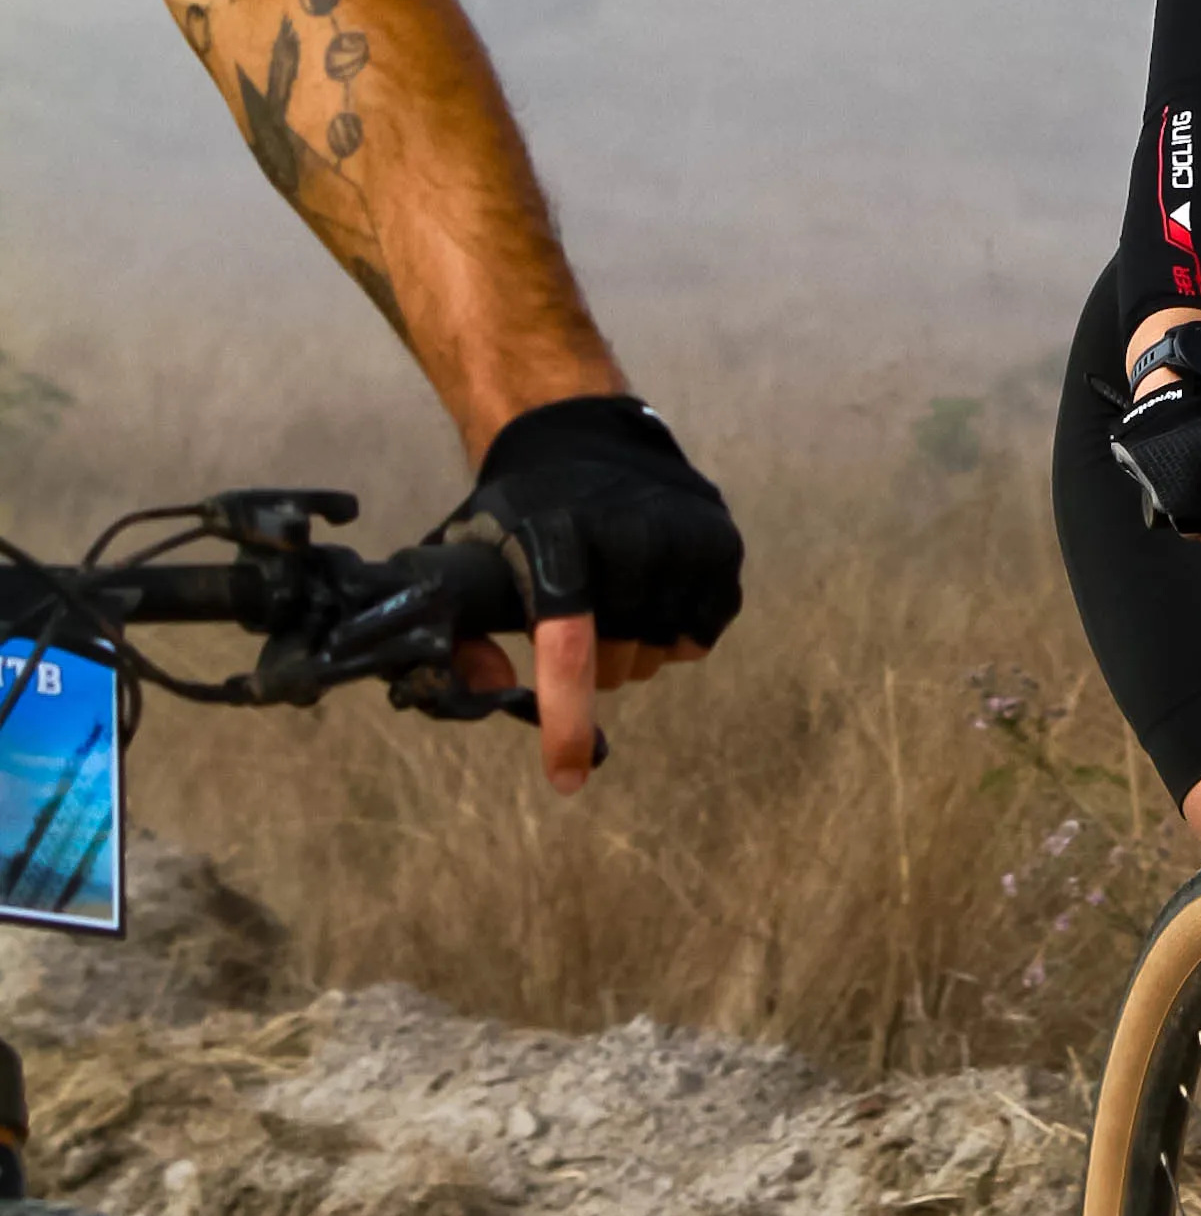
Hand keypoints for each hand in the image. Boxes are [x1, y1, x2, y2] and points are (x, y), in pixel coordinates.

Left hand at [436, 395, 743, 791]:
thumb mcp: (469, 557)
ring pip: (663, 652)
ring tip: (614, 602)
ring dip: (636, 648)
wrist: (586, 436)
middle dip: (596, 666)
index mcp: (558, 540)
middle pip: (618, 662)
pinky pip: (703, 630)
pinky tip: (652, 594)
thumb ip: (465, 628)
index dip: (567, 719)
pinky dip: (677, 630)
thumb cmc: (518, 512)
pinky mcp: (721, 543)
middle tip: (576, 629)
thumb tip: (491, 687)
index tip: (566, 779)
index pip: (569, 646)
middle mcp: (629, 536)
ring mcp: (683, 538)